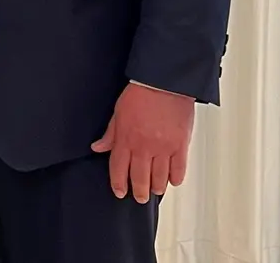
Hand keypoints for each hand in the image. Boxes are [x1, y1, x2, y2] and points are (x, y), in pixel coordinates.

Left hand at [91, 82, 195, 202]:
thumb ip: (110, 134)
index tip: (120, 192)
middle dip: (139, 192)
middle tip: (139, 197)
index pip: (118, 169)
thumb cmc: (141, 93)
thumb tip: (98, 147)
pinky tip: (172, 179)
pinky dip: (175, 178)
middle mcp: (143, 147)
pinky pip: (179, 170)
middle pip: (140, 179)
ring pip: (159, 179)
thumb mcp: (118, 112)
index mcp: (126, 139)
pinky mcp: (181, 146)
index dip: (118, 184)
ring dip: (156, 188)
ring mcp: (163, 148)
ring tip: (154, 189)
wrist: (165, 82)